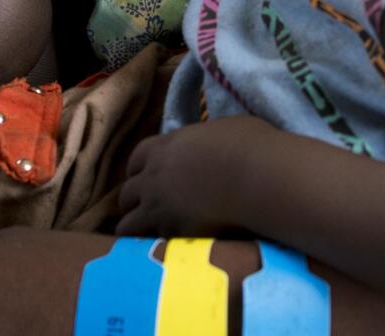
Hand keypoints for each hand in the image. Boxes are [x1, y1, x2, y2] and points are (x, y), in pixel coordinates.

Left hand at [116, 115, 273, 237]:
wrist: (258, 178)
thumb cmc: (248, 146)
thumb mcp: (219, 132)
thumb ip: (200, 143)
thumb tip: (208, 147)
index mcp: (165, 147)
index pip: (136, 159)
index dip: (139, 170)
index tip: (146, 178)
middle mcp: (154, 177)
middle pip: (125, 194)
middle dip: (132, 202)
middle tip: (145, 211)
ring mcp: (160, 208)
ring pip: (128, 225)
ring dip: (135, 230)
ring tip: (145, 239)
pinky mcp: (173, 236)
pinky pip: (152, 245)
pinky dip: (156, 249)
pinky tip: (166, 253)